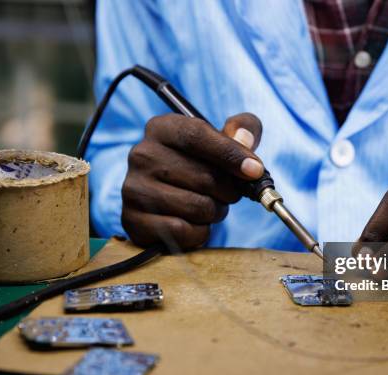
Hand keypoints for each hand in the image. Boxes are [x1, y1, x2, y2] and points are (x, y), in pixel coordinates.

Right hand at [122, 112, 262, 248]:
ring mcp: (133, 189)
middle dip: (228, 190)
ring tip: (208, 206)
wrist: (169, 201)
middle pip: (204, 176)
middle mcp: (141, 155)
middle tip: (228, 193)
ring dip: (215, 212)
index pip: (197, 135)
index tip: (255, 170)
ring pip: (197, 206)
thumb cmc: (202, 166)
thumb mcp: (224, 139)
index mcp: (161, 128)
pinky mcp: (133, 220)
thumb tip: (244, 139)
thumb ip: (244, 129)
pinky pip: (182, 231)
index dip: (230, 153)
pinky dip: (199, 232)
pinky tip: (194, 223)